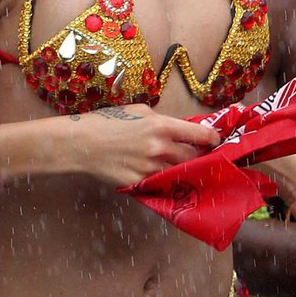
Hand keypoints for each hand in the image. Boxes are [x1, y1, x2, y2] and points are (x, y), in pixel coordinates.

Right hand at [68, 104, 220, 187]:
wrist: (80, 143)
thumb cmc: (107, 122)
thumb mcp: (139, 111)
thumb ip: (163, 120)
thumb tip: (181, 129)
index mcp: (162, 126)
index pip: (200, 135)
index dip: (212, 140)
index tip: (215, 142)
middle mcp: (159, 148)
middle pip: (191, 158)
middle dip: (195, 157)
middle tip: (194, 156)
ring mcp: (149, 168)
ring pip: (177, 174)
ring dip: (179, 171)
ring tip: (174, 166)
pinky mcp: (138, 183)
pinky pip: (158, 185)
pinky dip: (161, 181)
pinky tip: (156, 175)